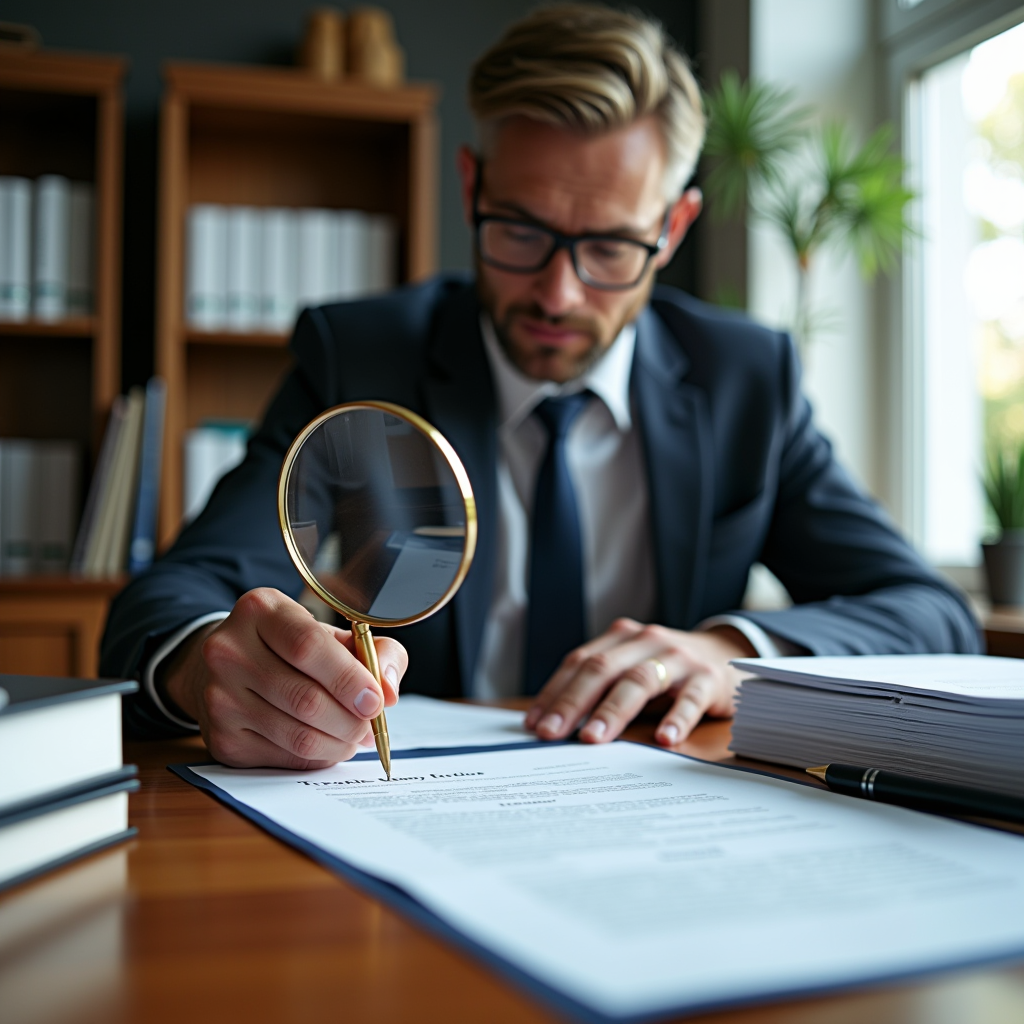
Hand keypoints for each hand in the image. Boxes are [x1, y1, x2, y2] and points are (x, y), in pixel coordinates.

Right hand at [160, 588, 407, 768]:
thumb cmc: (291, 646)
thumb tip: (389, 691)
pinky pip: (284, 757)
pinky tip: (327, 743)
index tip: (375, 699)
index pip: (308, 647)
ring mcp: (220, 697)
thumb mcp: (331, 632)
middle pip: (305, 698)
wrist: (230, 667)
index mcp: (261, 610)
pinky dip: (318, 756)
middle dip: (351, 719)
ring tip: (354, 735)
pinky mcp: (221, 737)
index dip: (348, 678)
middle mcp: (229, 651)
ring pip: (296, 735)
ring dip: (339, 742)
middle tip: (370, 724)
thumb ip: (374, 650)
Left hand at [524, 619, 754, 746]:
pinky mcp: (709, 678)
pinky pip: (690, 699)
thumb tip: (553, 725)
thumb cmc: (666, 671)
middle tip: (551, 733)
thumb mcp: (632, 669)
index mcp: (620, 639)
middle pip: (602, 670)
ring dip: (612, 711)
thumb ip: (600, 689)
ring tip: (593, 739)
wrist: (727, 654)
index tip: (534, 724)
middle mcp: (646, 641)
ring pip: (639, 681)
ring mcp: (678, 657)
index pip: (579, 663)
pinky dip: (676, 718)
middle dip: (573, 703)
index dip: (554, 693)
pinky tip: (664, 739)